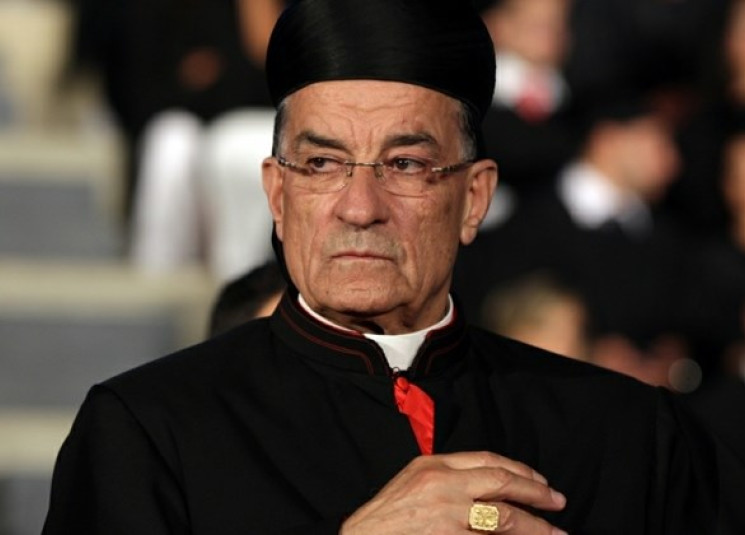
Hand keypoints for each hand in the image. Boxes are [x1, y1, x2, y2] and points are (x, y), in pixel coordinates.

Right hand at [340, 451, 566, 534]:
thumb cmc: (388, 514)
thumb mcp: (414, 479)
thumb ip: (448, 475)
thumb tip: (488, 481)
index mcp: (436, 465)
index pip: (488, 460)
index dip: (520, 471)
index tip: (540, 482)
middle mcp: (444, 485)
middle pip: (502, 483)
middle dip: (536, 493)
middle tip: (558, 501)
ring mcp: (447, 515)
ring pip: (503, 517)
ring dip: (534, 526)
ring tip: (556, 533)